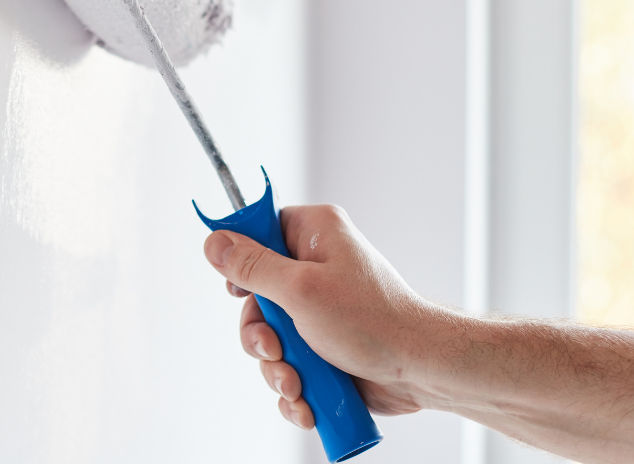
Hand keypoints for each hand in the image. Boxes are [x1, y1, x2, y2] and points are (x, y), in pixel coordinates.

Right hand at [203, 204, 449, 427]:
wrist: (420, 370)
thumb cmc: (373, 320)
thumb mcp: (301, 289)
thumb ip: (252, 267)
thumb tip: (213, 242)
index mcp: (314, 235)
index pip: (259, 231)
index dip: (242, 260)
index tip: (239, 290)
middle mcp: (314, 268)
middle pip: (256, 296)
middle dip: (261, 336)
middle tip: (275, 350)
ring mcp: (317, 310)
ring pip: (269, 338)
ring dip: (276, 368)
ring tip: (297, 384)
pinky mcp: (322, 347)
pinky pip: (288, 364)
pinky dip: (292, 388)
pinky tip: (305, 401)